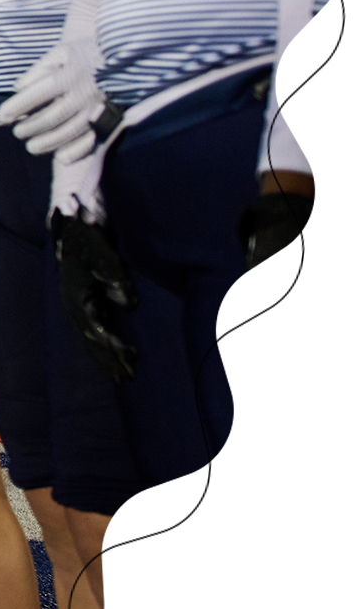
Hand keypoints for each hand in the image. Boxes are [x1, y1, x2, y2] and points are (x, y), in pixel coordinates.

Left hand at [0, 37, 113, 159]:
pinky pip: (91, 141)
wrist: (130, 60)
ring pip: (68, 133)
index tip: (2, 116)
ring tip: (31, 146)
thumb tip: (18, 88)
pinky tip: (60, 157)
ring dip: (46, 143)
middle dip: (30, 128)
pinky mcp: (109, 120)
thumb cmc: (89, 54)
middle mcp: (83, 94)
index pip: (37, 94)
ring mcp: (97, 109)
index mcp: (70, 75)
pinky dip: (75, 152)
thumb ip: (39, 69)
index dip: (17, 106)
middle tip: (17, 133)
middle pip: (51, 117)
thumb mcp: (63, 52)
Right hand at [52, 211, 139, 381]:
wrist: (72, 225)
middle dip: (109, 360)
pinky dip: (100, 346)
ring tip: (119, 378)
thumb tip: (130, 305)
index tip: (133, 358)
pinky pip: (91, 330)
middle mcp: (74, 306)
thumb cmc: (89, 238)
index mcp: (77, 297)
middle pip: (91, 340)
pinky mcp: (84, 302)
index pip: (97, 330)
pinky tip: (109, 355)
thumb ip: (116, 278)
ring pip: (89, 338)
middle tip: (128, 379)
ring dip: (104, 358)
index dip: (115, 347)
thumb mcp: (104, 254)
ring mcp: (77, 305)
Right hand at [240, 190, 342, 401]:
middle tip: (343, 394)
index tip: (340, 360)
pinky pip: (322, 344)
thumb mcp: (299, 259)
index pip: (290, 351)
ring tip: (343, 382)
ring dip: (332, 371)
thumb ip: (313, 293)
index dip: (318, 363)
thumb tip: (331, 332)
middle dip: (327, 378)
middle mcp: (276, 323)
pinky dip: (335, 353)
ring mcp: (292, 320)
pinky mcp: (308, 315)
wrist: (292, 215)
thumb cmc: (290, 234)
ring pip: (311, 359)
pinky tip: (341, 360)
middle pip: (300, 364)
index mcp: (264, 312)